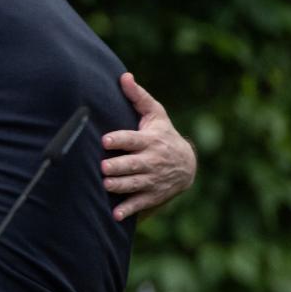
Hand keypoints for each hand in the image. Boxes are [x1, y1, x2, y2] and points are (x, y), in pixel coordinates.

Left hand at [102, 73, 196, 220]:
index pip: (133, 139)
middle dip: (119, 166)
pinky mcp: (153, 195)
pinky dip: (129, 210)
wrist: (187, 164)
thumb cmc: (163, 133)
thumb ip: (138, 97)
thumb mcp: (155, 114)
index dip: (120, 139)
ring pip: (135, 184)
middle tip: (103, 167)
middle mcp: (152, 160)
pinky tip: (115, 215)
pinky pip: (140, 203)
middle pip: (133, 164)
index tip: (105, 140)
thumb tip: (123, 76)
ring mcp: (153, 179)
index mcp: (150, 140)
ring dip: (121, 186)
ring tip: (106, 185)